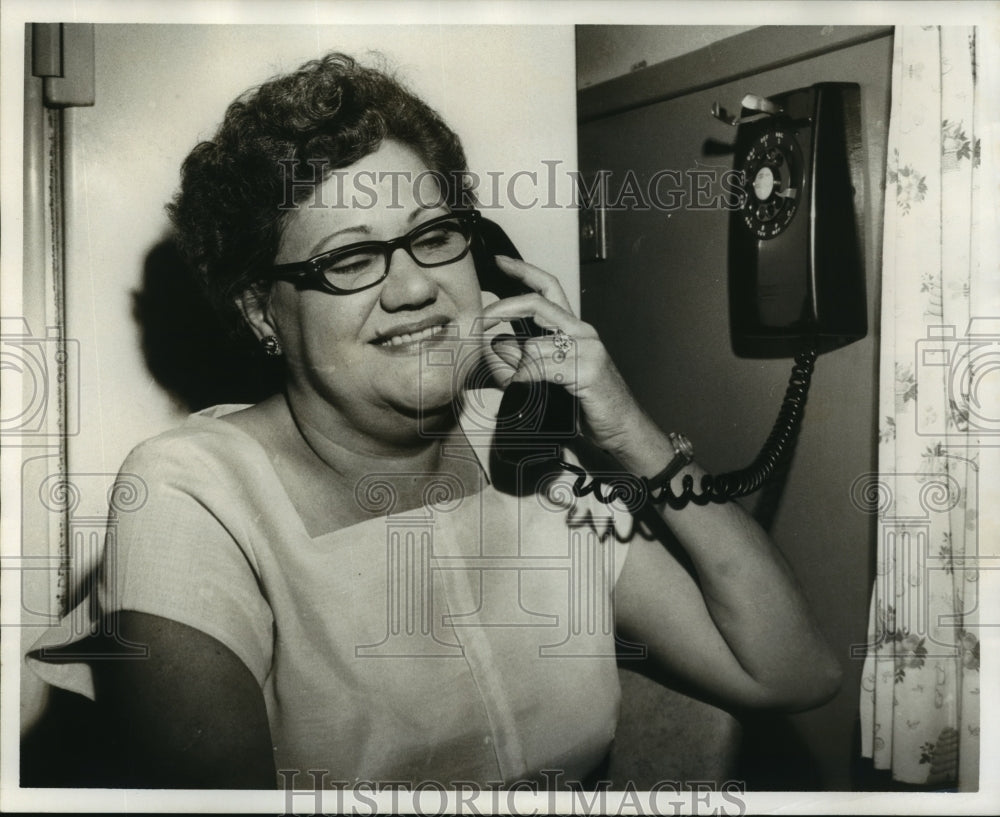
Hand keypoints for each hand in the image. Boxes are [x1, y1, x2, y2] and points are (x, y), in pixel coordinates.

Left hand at [479, 255, 648, 459]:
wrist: (622, 429)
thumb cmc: (585, 405)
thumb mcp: (547, 377)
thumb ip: (521, 359)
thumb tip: (496, 344)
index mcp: (573, 329)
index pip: (549, 288)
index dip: (523, 271)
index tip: (500, 262)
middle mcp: (582, 332)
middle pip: (537, 303)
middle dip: (502, 309)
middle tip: (480, 320)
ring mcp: (588, 350)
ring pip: (533, 345)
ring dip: (512, 368)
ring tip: (512, 386)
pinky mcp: (588, 370)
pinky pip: (541, 368)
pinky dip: (524, 380)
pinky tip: (523, 390)